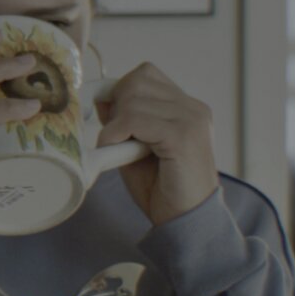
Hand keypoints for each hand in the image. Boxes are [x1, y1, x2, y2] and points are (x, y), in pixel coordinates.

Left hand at [97, 63, 218, 226]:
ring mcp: (192, 119)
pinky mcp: (184, 136)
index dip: (120, 91)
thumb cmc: (161, 187)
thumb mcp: (135, 146)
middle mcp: (193, 108)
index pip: (145, 74)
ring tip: (118, 148)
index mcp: (186, 107)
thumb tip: (101, 96)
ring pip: (133, 98)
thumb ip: (123, 119)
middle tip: (115, 136)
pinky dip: (116, 133)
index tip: (111, 117)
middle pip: (137, 80)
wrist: (186, 221)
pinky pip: (135, 119)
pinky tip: (118, 151)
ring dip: (115, 123)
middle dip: (116, 105)